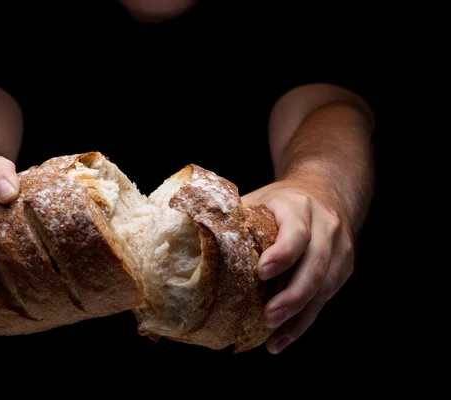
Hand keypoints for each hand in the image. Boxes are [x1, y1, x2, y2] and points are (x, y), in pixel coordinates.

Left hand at [242, 179, 353, 354]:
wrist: (324, 191)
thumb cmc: (280, 201)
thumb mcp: (258, 199)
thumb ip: (234, 217)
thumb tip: (190, 237)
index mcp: (299, 207)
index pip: (296, 233)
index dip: (282, 254)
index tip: (262, 273)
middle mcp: (326, 227)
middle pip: (315, 266)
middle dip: (291, 297)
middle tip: (267, 318)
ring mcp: (340, 249)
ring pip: (323, 288)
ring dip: (299, 318)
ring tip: (274, 339)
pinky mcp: (344, 268)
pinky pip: (326, 298)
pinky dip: (305, 320)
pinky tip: (284, 337)